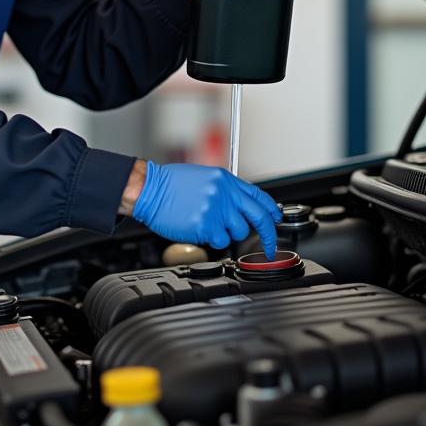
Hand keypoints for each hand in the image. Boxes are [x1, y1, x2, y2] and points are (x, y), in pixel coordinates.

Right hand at [130, 161, 281, 256]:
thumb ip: (226, 191)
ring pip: (237, 232)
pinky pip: (219, 241)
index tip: (275, 220)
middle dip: (268, 235)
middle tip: (270, 247)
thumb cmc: (171, 184)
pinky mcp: (206, 226)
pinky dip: (211, 239)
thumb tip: (242, 207)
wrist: (149, 190)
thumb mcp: (204, 178)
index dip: (271, 211)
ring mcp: (216, 210)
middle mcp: (224, 194)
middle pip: (258, 218)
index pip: (259, 196)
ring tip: (208, 223)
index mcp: (225, 180)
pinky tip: (198, 228)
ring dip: (226, 234)